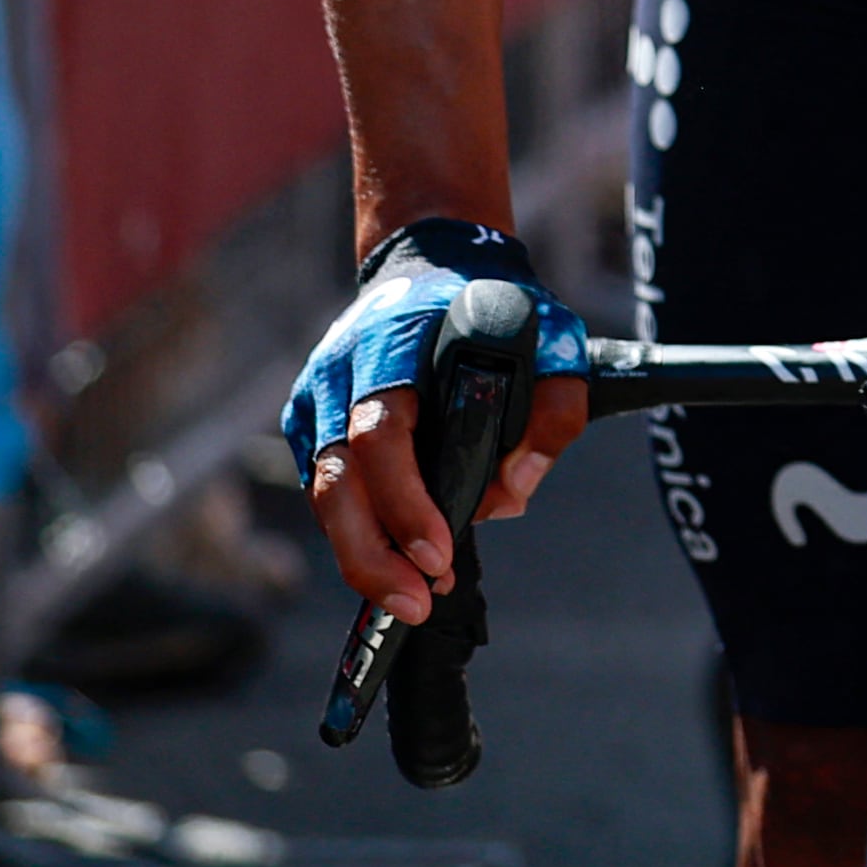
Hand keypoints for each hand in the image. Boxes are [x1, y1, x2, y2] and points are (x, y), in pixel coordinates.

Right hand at [288, 218, 595, 623]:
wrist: (432, 263)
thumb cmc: (495, 306)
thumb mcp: (553, 337)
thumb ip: (553, 410)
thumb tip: (516, 492)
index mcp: (392, 346)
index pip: (381, 435)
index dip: (404, 501)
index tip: (439, 552)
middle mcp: (340, 376)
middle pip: (334, 481)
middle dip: (372, 554)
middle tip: (418, 603)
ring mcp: (318, 401)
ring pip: (322, 495)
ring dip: (365, 555)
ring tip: (414, 597)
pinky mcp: (313, 425)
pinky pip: (327, 492)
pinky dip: (359, 533)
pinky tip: (398, 562)